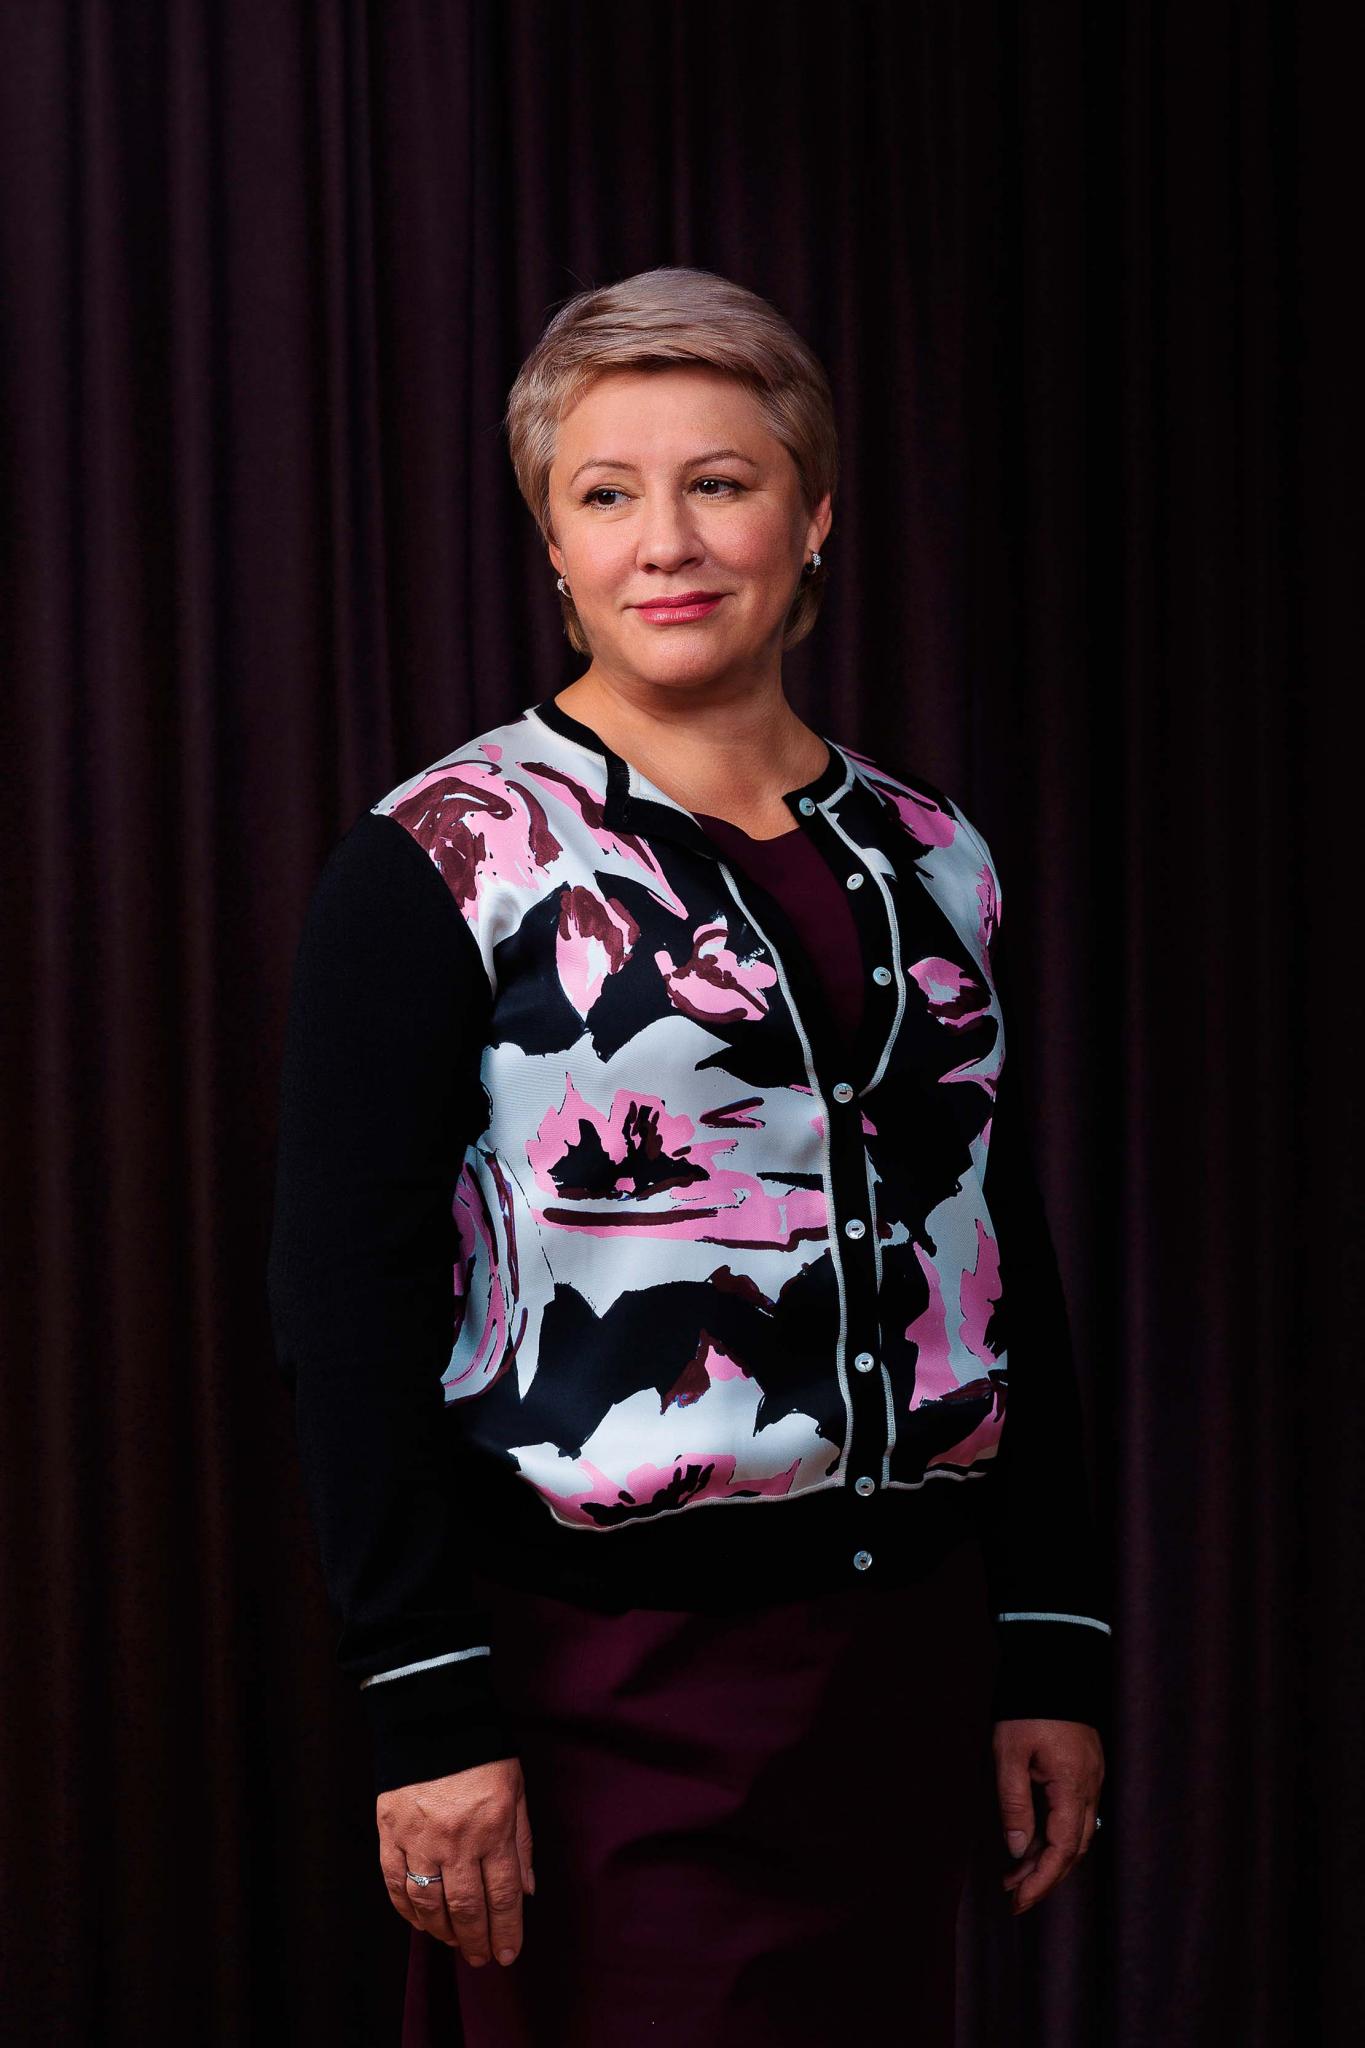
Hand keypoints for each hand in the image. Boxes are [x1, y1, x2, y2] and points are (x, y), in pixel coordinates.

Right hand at [377, 1757, 534, 1964]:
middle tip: (481, 1959)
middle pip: (467, 1908)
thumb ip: (522, 1841)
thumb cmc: (481, 1751)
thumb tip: (526, 1890)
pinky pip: (396, 1883)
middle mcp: (456, 1840)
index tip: (508, 1954)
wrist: (432, 1715)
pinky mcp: (390, 1832)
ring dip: (443, 1932)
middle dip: (476, 1941)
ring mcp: (419, 1838)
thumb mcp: (516, 1789)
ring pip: (429, 1903)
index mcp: (492, 1828)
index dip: (506, 1931)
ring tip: (454, 1943)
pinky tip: (421, 1923)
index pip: (503, 1895)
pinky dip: (407, 1910)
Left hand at [993, 1718, 1103, 1914]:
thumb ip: (1014, 1803)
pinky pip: (1075, 1816)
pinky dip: (1054, 1835)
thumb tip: (1018, 1850)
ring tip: (1014, 1874)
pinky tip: (1032, 1841)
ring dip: (1048, 1857)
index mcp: (1072, 1786)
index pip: (1062, 1850)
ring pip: (1075, 1834)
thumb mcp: (1009, 1754)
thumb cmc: (1028, 1707)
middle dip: (1044, 1877)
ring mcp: (1091, 1780)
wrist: (1053, 1666)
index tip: (1019, 1902)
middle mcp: (1090, 1788)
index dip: (1041, 1881)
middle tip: (1013, 1895)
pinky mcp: (1085, 1771)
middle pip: (1073, 1849)